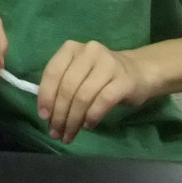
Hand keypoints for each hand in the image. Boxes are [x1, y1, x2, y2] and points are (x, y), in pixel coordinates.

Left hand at [37, 40, 154, 143]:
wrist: (138, 72)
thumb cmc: (101, 76)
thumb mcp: (78, 73)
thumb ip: (61, 85)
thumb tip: (46, 113)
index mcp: (71, 48)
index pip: (53, 72)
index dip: (46, 96)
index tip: (43, 117)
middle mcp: (89, 52)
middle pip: (67, 87)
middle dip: (59, 114)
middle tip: (56, 132)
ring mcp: (108, 64)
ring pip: (83, 97)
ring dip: (73, 120)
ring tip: (69, 134)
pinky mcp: (124, 81)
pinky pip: (102, 102)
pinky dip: (91, 116)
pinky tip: (87, 126)